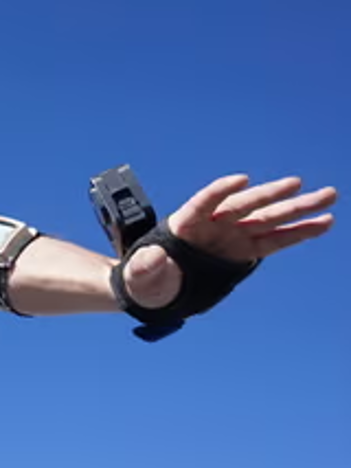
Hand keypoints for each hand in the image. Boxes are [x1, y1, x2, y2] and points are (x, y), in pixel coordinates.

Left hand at [124, 175, 336, 308]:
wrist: (154, 287)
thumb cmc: (144, 277)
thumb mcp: (139, 274)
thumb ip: (146, 266)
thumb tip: (153, 259)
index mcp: (184, 224)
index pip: (203, 202)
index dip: (221, 190)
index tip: (240, 180)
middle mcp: (213, 225)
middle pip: (244, 206)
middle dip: (270, 195)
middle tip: (297, 183)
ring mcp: (231, 236)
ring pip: (268, 219)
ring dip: (297, 209)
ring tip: (328, 197)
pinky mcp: (244, 251)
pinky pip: (274, 241)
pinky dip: (297, 233)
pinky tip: (323, 223)